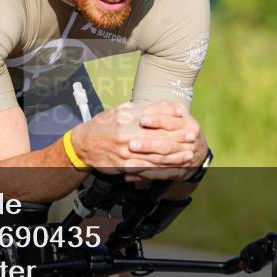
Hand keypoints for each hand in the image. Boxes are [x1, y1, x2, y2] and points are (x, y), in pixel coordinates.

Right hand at [70, 101, 197, 179]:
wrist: (84, 144)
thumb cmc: (104, 124)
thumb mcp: (122, 110)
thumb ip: (145, 108)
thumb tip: (167, 106)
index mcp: (127, 119)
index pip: (154, 120)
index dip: (173, 123)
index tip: (187, 122)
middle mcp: (126, 135)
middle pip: (157, 138)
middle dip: (177, 140)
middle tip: (193, 139)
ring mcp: (125, 152)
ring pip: (153, 156)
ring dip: (173, 157)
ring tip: (187, 156)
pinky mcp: (123, 166)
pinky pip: (144, 169)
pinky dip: (159, 170)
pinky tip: (170, 169)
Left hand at [126, 102, 207, 180]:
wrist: (199, 149)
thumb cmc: (182, 126)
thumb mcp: (179, 113)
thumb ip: (166, 108)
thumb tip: (151, 103)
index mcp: (189, 125)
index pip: (172, 123)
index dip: (157, 121)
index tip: (142, 120)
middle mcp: (189, 144)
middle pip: (167, 145)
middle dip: (149, 145)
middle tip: (132, 144)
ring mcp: (183, 160)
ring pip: (162, 162)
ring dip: (144, 164)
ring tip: (126, 164)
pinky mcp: (176, 172)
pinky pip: (159, 175)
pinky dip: (144, 175)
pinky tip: (129, 175)